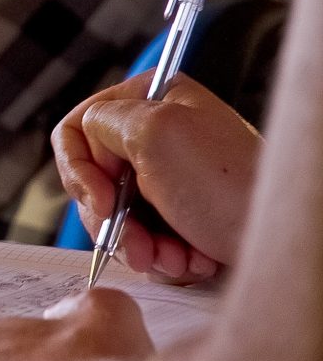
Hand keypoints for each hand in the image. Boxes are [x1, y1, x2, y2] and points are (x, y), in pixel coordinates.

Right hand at [52, 71, 261, 280]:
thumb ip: (102, 121)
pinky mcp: (177, 216)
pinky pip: (141, 238)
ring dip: (137, 243)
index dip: (81, 170)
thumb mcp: (156, 132)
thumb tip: (86, 138)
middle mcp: (157, 135)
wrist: (282, 242)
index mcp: (151, 100)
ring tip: (172, 257)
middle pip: (93, 179)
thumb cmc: (230, 185)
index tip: (101, 201)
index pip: (79, 129)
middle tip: (137, 242)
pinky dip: (158, 256)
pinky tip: (186, 260)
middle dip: (112, 219)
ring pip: (114, 216)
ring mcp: (166, 178)